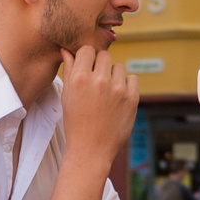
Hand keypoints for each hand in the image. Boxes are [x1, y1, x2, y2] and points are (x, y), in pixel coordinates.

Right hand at [57, 46, 140, 161]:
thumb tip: (67, 50)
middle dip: (101, 65)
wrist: (91, 150)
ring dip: (114, 75)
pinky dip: (127, 85)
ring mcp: (117, 90)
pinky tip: (118, 97)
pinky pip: (133, 79)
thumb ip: (69, 70)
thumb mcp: (67, 96)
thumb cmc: (76, 123)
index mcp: (80, 79)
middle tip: (98, 82)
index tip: (87, 67)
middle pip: (104, 56)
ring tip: (107, 93)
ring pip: (119, 67)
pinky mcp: (132, 98)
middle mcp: (100, 81)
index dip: (87, 57)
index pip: (87, 50)